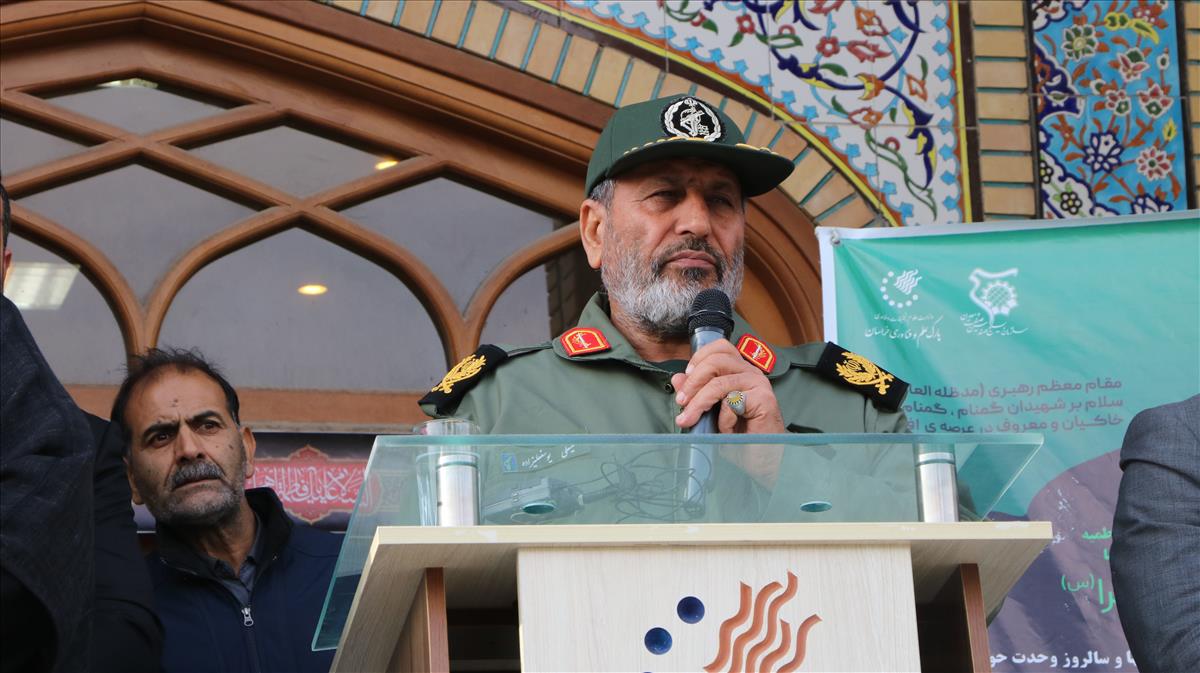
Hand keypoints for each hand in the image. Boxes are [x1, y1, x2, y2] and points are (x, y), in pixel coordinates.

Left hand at [671, 339, 785, 434]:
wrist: (762, 456)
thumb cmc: (739, 434)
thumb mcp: (711, 411)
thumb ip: (696, 392)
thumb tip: (678, 378)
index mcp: (740, 370)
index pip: (720, 347)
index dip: (699, 358)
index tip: (686, 376)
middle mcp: (751, 373)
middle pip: (716, 361)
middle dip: (693, 382)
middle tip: (681, 402)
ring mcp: (759, 385)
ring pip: (719, 383)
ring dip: (699, 403)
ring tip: (690, 420)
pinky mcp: (764, 399)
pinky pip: (732, 402)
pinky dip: (723, 419)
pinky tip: (726, 430)